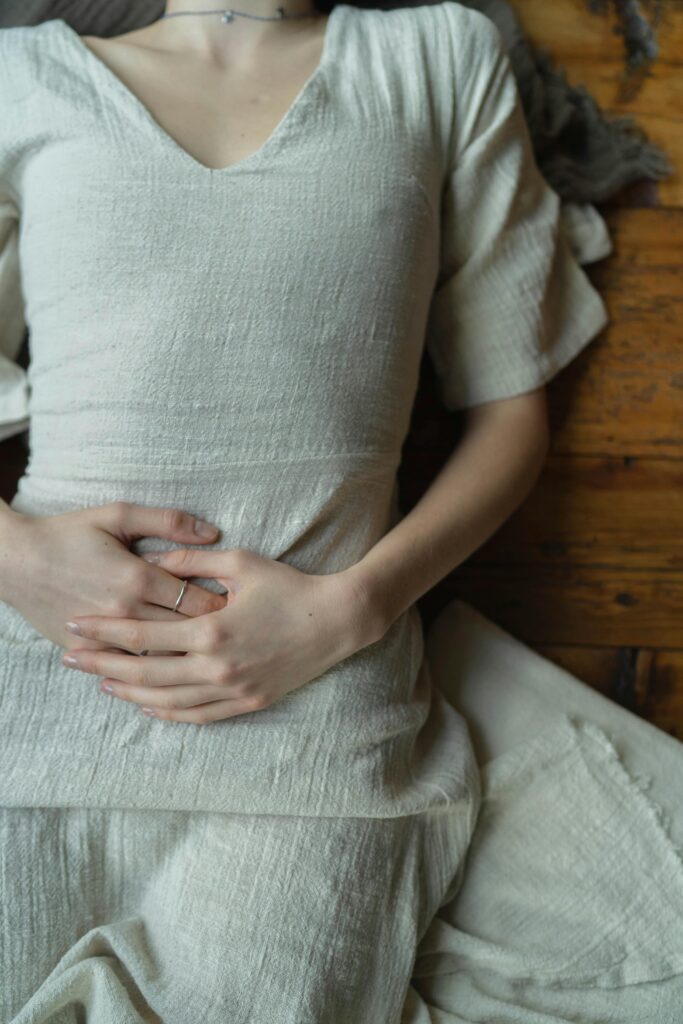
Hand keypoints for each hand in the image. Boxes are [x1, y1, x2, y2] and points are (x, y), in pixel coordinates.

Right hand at [2, 501, 227, 651]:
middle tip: (241, 643)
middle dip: (213, 638)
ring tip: (215, 662)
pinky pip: (126, 666)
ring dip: (187, 660)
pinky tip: (173, 676)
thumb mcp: (117, 514)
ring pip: (158, 657)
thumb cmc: (68, 532)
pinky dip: (149, 671)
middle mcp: (124, 610)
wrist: (14, 560)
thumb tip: (211, 533)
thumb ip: (167, 521)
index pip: (196, 601)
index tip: (244, 612)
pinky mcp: (85, 649)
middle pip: (184, 633)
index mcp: (138, 577)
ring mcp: (105, 635)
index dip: (224, 609)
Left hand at [61, 547, 382, 723]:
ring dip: (130, 692)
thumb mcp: (241, 562)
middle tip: (70, 659)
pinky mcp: (247, 702)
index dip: (105, 630)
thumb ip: (193, 561)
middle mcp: (216, 666)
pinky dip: (168, 713)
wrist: (337, 621)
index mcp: (211, 629)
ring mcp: (232, 689)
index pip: (143, 633)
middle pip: (145, 672)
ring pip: (168, 700)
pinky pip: (197, 715)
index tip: (75, 624)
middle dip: (103, 664)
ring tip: (102, 683)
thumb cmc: (290, 586)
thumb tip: (153, 561)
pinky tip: (147, 706)